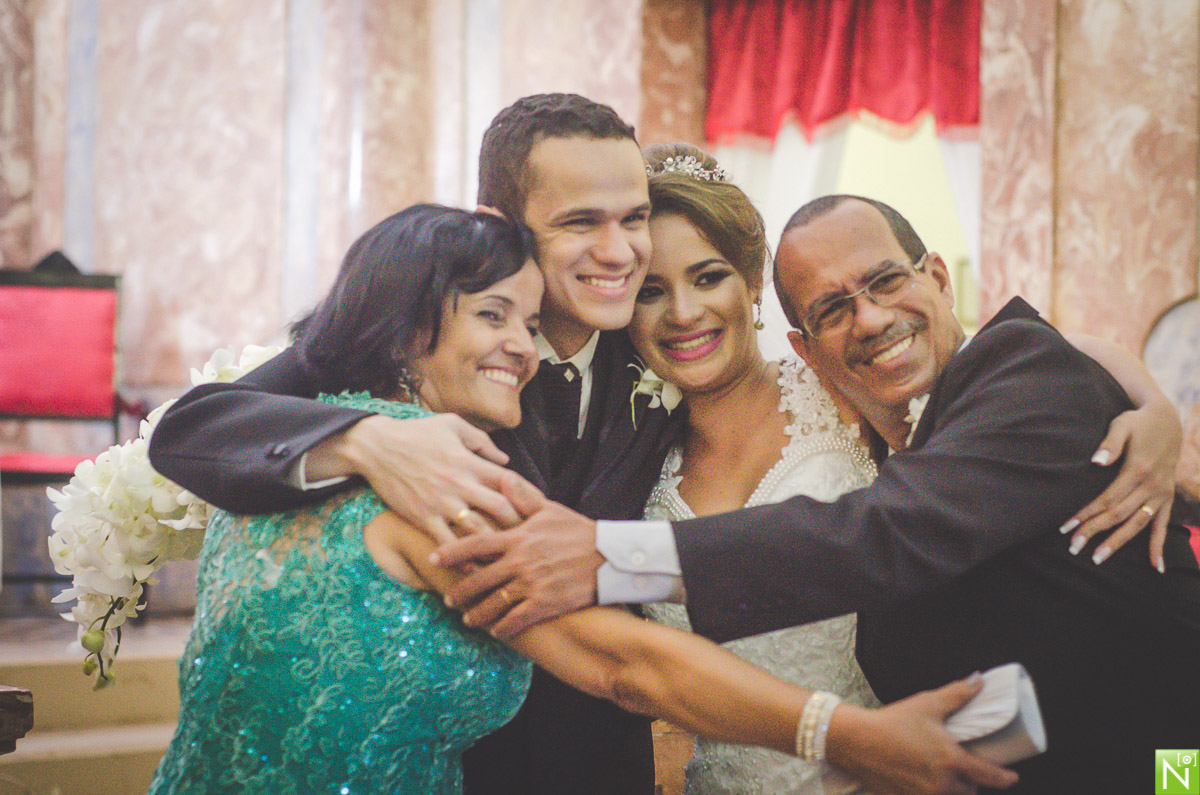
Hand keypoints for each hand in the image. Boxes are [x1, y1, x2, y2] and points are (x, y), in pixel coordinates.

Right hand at [322, 413, 523, 543]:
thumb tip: (506, 460)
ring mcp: (442, 503)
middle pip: (501, 509)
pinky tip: (473, 568)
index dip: (530, 496)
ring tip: (509, 560)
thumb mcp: (453, 425)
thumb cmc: (416, 433)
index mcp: (470, 462)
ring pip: (477, 530)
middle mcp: (460, 483)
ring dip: (495, 546)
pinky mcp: (423, 517)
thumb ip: (482, 442)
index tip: (541, 510)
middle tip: (532, 540)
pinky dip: (461, 557)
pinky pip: (447, 542)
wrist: (377, 447)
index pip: (511, 481)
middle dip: (520, 526)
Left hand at [434, 476, 604, 639]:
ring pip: (494, 602)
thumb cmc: (580, 532)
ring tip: (468, 619)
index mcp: (519, 537)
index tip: (435, 558)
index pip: (475, 544)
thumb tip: (503, 476)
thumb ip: (523, 496)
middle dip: (460, 592)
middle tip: (448, 599)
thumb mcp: (550, 510)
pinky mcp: (545, 603)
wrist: (609, 556)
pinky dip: (503, 627)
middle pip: (478, 578)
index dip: (451, 552)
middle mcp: (520, 561)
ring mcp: (532, 583)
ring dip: (477, 613)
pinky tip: (497, 631)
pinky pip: (516, 619)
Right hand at [827, 675, 1017, 793]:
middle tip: (967, 770)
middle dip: (972, 783)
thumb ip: (957, 694)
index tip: (1011, 777)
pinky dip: (929, 792)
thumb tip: (978, 681)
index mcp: (951, 762)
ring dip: (953, 790)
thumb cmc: (892, 722)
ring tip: (945, 777)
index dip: (1005, 778)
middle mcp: (941, 784)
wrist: (856, 741)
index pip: (990, 777)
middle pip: (970, 792)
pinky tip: (922, 781)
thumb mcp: (927, 704)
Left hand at [1062, 401, 1181, 570]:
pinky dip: (1159, 545)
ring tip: (1097, 558)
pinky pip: (1164, 525)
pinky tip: (1156, 566)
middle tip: (1073, 547)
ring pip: (1138, 524)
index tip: (1066, 527)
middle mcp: (1151, 486)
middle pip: (1118, 515)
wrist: (1168, 420)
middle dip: (1094, 532)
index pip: (1107, 499)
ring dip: (1118, 543)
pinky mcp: (1167, 498)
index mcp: (1137, 470)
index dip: (1086, 514)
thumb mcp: (1122, 425)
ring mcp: (1161, 494)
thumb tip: (1096, 461)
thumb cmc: (1138, 422)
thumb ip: (1110, 443)